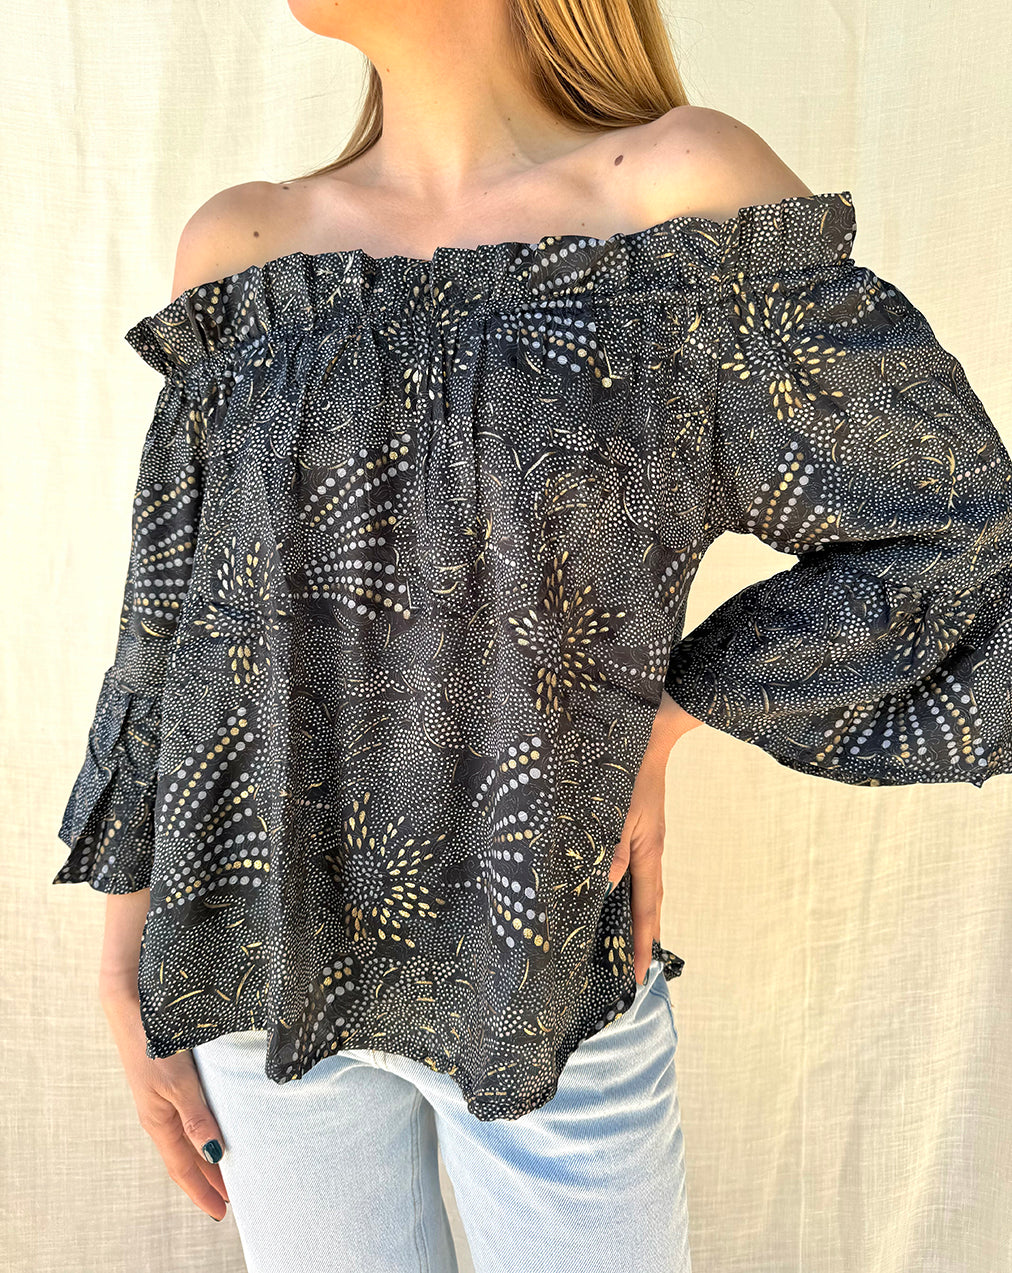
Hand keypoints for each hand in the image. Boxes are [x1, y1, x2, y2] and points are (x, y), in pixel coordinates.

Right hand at [100, 982, 229, 1220]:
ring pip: (186, 1139)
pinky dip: (201, 1133)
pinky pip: (185, 1119)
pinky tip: (212, 1129)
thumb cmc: (154, 1044)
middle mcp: (158, 1115)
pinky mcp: (165, 1082)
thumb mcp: (178, 1083)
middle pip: (186, 1157)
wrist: (132, 1007)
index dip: (202, 1191)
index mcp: (158, 1122)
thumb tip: (214, 1156)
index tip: (222, 1212)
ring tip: (228, 1170)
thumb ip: (197, 1119)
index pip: (183, 1168)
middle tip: (233, 1196)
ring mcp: (160, 1099)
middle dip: (207, 1179)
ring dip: (205, 1157)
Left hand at [607, 691, 701, 985]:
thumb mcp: (616, 812)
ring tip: (626, 945)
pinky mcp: (639, 830)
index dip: (640, 943)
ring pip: (642, 888)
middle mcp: (650, 852)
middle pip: (649, 904)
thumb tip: (604, 887)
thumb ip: (610, 850)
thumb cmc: (628, 773)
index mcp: (648, 853)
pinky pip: (636, 871)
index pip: (644, 909)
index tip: (638, 976)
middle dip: (642, 938)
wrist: (649, 738)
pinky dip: (628, 891)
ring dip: (635, 917)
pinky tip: (616, 895)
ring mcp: (646, 841)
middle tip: (635, 971)